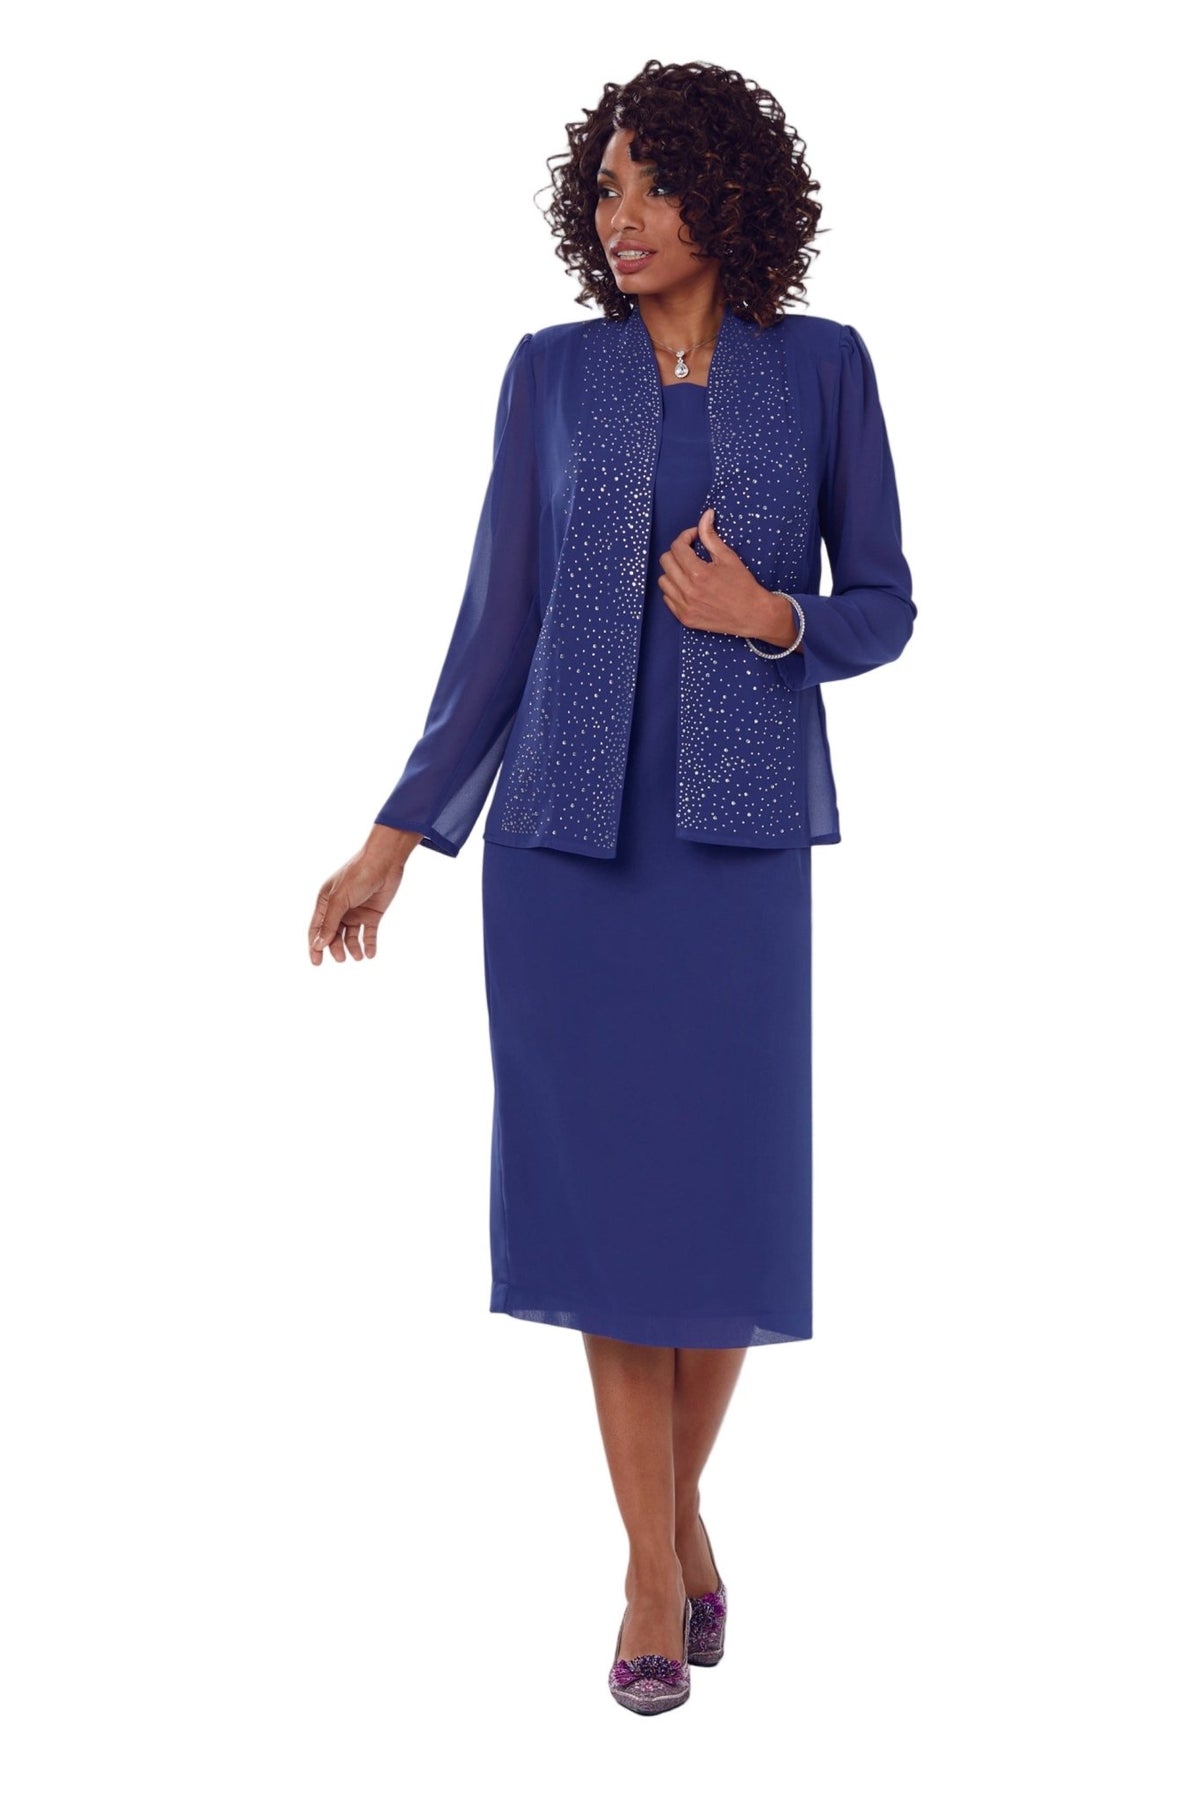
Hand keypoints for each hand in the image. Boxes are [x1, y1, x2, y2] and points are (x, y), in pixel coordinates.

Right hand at [308, 824, 418, 964]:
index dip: (315, 946)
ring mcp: (356, 911)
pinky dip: (369, 944)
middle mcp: (340, 908)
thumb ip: (330, 923)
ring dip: (352, 948)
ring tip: (358, 956)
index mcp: (326, 902)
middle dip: (335, 948)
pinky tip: (370, 954)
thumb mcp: (339, 899)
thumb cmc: (357, 875)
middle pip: (333, 935)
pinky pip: (368, 934)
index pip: (317, 928)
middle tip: (341, 958)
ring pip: (351, 936)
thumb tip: (318, 945)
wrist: (384, 861)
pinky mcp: (373, 914)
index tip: (316, 962)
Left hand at [657, 509, 794, 644]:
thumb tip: (706, 515)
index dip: (685, 537)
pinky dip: (674, 589)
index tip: (695, 537)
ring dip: (673, 571)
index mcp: (698, 573)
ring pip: (663, 580)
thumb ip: (711, 536)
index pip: (677, 547)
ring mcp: (684, 606)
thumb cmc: (743, 585)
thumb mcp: (728, 557)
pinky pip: (667, 598)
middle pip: (666, 561)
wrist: (752, 615)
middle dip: (677, 552)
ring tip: (688, 570)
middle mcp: (688, 590)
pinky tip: (688, 586)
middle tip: (691, 552)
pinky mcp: (684, 618)